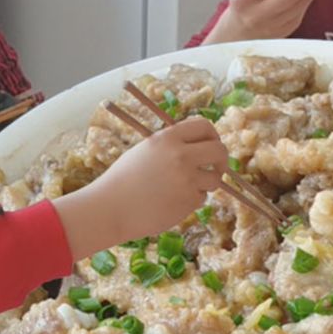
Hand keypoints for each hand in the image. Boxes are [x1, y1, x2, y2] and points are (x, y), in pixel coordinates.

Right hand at [53, 117, 227, 257]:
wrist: (111, 208)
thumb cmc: (123, 179)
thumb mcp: (146, 150)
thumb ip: (171, 145)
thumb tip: (199, 144)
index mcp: (168, 138)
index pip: (204, 125)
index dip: (211, 135)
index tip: (210, 144)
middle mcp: (181, 155)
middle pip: (219, 150)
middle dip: (221, 159)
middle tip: (215, 167)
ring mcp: (187, 179)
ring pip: (215, 177)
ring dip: (207, 182)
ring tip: (185, 188)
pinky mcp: (188, 201)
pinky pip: (201, 197)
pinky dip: (191, 200)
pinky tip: (171, 201)